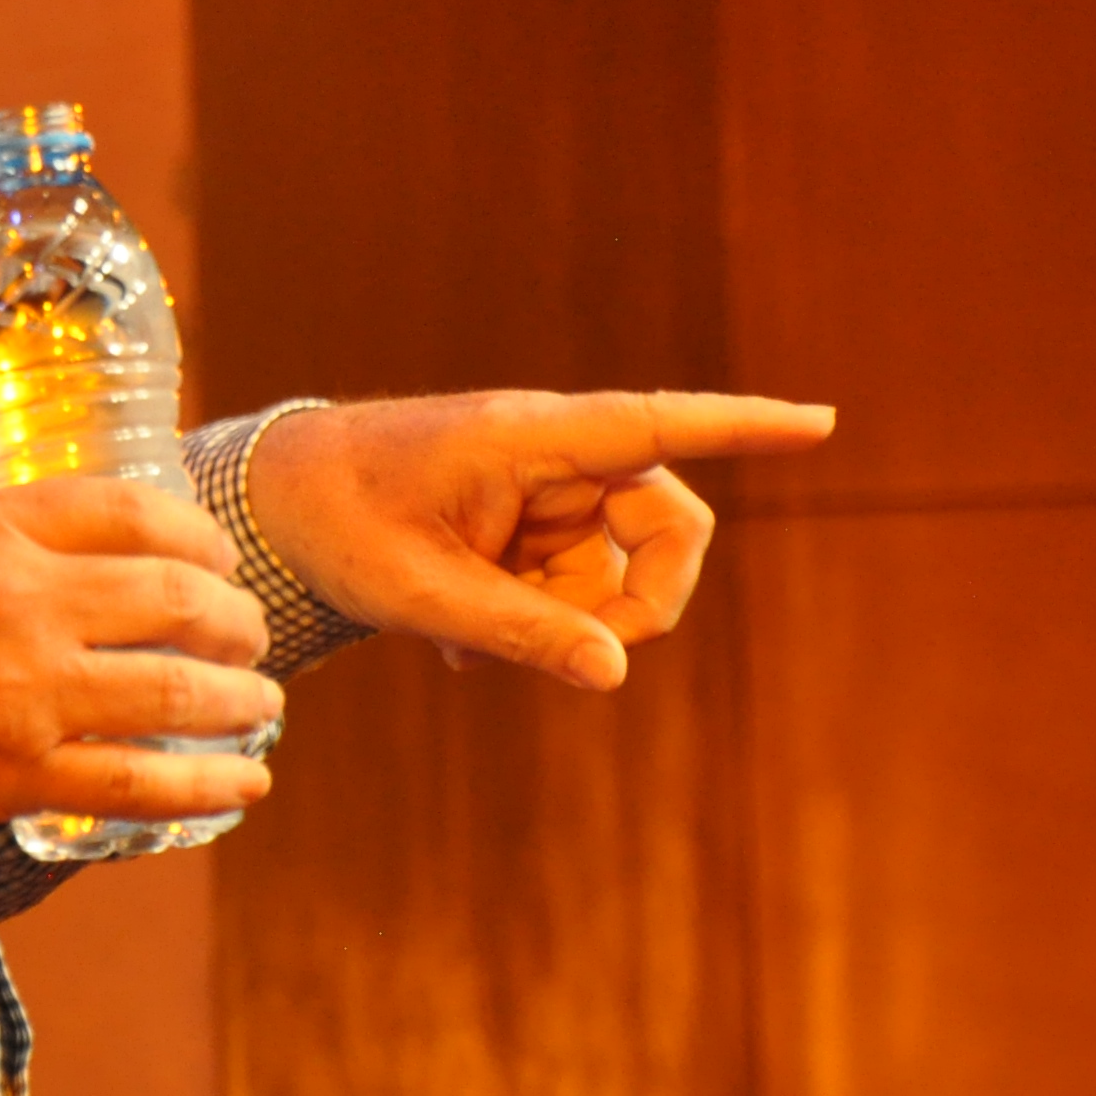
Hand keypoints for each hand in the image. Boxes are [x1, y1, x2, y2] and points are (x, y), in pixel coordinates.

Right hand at [0, 476, 283, 833]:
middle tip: (250, 635)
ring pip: (175, 692)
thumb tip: (143, 543)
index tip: (221, 558)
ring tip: (262, 705)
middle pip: (173, 598)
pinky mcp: (23, 774)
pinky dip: (209, 784)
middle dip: (235, 619)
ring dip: (241, 701)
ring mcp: (25, 694)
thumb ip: (37, 534)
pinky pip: (142, 782)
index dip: (199, 535)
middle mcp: (18, 605)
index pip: (132, 512)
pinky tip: (247, 781)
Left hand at [247, 389, 834, 691]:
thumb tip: (615, 673)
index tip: (822, 423)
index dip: (743, 425)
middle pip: (664, 525)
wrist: (273, 501)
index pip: (656, 422)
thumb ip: (517, 631)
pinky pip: (576, 582)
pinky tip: (464, 645)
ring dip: (568, 622)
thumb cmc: (335, 523)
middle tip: (569, 656)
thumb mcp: (416, 592)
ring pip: (618, 568)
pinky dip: (539, 622)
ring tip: (472, 648)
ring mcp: (544, 486)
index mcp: (527, 438)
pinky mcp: (529, 519)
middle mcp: (552, 452)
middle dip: (637, 603)